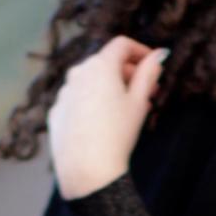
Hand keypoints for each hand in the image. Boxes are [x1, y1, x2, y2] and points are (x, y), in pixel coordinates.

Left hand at [48, 36, 168, 199]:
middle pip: (105, 63)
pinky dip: (92, 103)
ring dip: (110, 88)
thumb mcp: (139, 102)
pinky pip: (77, 100)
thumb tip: (159, 54)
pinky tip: (103, 122)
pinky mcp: (56, 112)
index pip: (122, 45)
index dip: (141, 51)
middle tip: (147, 92)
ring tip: (127, 109)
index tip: (153, 64)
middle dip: (128, 74)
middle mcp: (77, 73)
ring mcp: (64, 93)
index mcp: (100, 65)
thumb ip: (149, 73)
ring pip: (90, 81)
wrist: (87, 170)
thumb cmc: (117, 134)